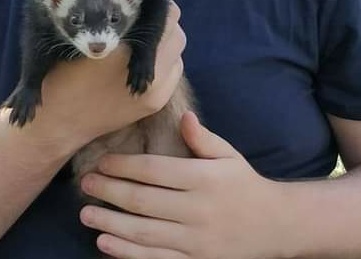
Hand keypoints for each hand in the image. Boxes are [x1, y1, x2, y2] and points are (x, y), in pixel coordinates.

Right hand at [27, 1, 186, 151]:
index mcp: (128, 47)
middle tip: (143, 15)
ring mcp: (157, 88)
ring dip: (166, 39)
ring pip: (178, 50)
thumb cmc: (64, 73)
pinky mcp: (157, 102)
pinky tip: (145, 58)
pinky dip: (166, 59)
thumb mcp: (81, 35)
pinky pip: (175, 70)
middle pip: (175, 30)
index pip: (164, 13)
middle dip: (162, 20)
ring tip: (144, 36)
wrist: (62, 121)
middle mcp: (150, 68)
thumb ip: (111, 14)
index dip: (155, 1)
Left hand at [79, 112, 287, 257]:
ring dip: (111, 223)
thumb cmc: (244, 184)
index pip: (154, 170)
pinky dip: (128, 253)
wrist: (275, 226)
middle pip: (143, 200)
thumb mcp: (228, 155)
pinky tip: (105, 243)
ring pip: (145, 232)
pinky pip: (156, 258)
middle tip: (84, 184)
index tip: (102, 162)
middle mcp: (197, 209)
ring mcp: (196, 240)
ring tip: (86, 214)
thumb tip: (184, 116)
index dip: (124, 166)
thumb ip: (203, 138)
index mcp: (203, 178)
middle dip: (109, 191)